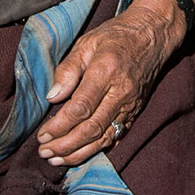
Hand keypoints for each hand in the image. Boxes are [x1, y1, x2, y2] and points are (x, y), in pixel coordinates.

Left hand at [36, 0, 186, 165]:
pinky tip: (80, 154)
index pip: (80, 108)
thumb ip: (68, 69)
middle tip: (44, 151)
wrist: (152, 35)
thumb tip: (52, 96)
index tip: (42, 134)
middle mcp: (120, 93)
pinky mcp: (135, 112)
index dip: (59, 126)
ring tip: (56, 159)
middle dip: (65, 145)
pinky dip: (97, 149)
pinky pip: (116, 136)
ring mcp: (130, 105)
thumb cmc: (116, 36)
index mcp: (105, 72)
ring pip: (103, 138)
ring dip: (78, 153)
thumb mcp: (87, 43)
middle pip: (91, 128)